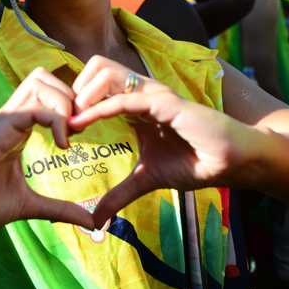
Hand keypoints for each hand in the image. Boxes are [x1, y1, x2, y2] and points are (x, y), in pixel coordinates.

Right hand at [0, 67, 93, 232]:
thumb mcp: (30, 205)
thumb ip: (60, 209)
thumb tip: (90, 222)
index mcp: (18, 129)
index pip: (47, 95)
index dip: (71, 106)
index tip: (83, 134)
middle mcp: (11, 119)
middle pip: (45, 78)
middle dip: (72, 96)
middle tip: (80, 128)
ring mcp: (4, 121)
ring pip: (41, 83)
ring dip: (65, 102)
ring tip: (72, 133)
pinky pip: (34, 109)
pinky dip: (56, 120)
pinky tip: (63, 145)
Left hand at [70, 56, 260, 226]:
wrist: (230, 163)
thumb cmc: (193, 163)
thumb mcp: (146, 180)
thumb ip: (119, 195)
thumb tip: (96, 219)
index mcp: (134, 106)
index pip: (95, 89)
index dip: (74, 104)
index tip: (58, 129)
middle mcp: (140, 94)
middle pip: (95, 69)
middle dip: (72, 90)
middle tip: (61, 121)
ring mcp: (152, 95)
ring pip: (105, 73)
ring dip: (81, 94)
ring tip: (69, 122)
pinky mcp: (165, 102)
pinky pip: (125, 98)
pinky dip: (99, 109)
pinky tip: (82, 123)